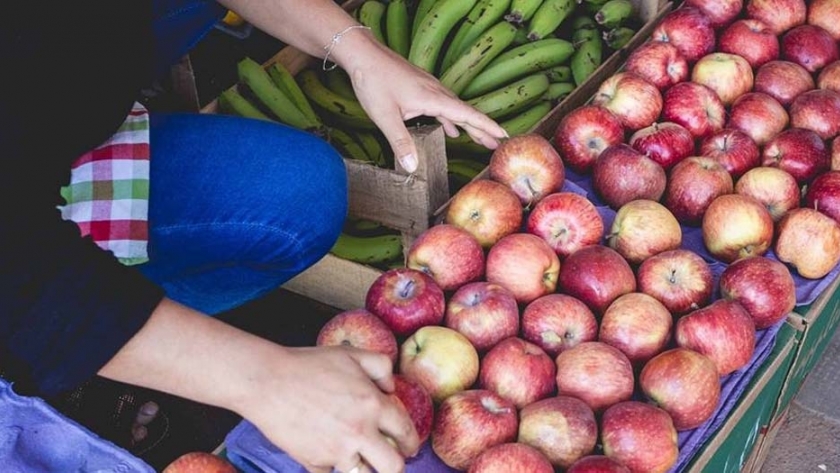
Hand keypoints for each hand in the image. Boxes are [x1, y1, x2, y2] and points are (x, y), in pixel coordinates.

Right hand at [239, 345, 419, 472]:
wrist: (267, 381)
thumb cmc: (308, 364)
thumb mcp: (351, 354)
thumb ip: (381, 366)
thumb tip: (392, 389)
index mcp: (372, 405)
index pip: (406, 433)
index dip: (412, 442)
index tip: (410, 446)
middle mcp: (359, 433)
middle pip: (393, 467)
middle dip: (396, 464)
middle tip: (392, 459)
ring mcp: (335, 452)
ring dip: (363, 466)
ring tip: (358, 455)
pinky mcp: (313, 463)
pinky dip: (330, 465)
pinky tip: (326, 451)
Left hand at [338, 34, 507, 172]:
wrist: (363, 55)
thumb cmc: (374, 81)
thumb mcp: (386, 116)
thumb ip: (401, 142)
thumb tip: (413, 167)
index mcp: (433, 98)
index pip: (468, 114)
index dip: (487, 125)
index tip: (504, 134)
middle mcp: (436, 92)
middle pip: (466, 112)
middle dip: (482, 129)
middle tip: (498, 144)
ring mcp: (429, 88)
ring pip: (455, 109)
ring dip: (468, 124)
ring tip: (480, 139)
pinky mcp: (420, 87)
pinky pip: (442, 105)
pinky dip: (450, 119)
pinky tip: (450, 129)